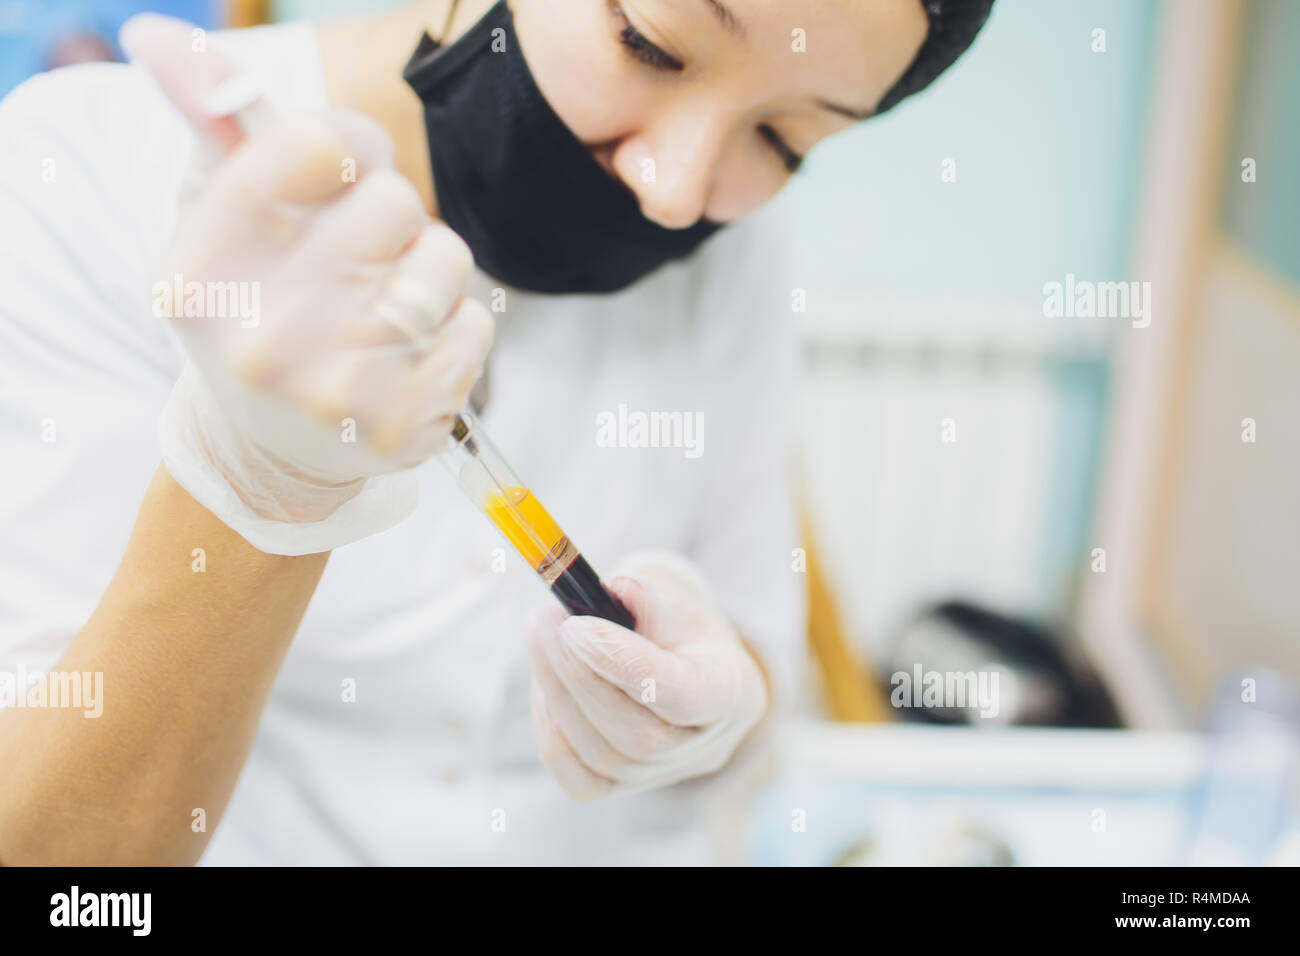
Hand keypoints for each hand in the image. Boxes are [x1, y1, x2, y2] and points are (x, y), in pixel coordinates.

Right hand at [126, 16, 491, 550]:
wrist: (272, 452)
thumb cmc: (258, 313)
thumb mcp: (219, 228)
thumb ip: (214, 131)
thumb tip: (159, 36)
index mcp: (201, 275)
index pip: (310, 144)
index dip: (346, 143)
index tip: (341, 170)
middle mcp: (262, 337)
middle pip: (390, 199)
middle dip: (389, 214)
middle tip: (361, 254)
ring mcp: (334, 390)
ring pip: (445, 257)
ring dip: (431, 269)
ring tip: (388, 303)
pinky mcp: (400, 426)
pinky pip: (474, 325)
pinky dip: (456, 327)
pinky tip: (410, 353)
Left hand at [527, 551, 768, 798]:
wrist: (679, 661)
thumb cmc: (679, 628)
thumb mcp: (678, 601)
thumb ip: (650, 598)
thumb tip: (619, 591)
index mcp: (734, 695)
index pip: (680, 695)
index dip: (622, 663)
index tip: (575, 625)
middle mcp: (703, 749)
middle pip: (637, 735)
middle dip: (579, 676)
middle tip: (546, 620)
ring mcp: (661, 776)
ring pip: (601, 756)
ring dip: (557, 692)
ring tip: (539, 635)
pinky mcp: (621, 788)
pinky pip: (577, 777)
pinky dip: (551, 729)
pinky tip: (544, 680)